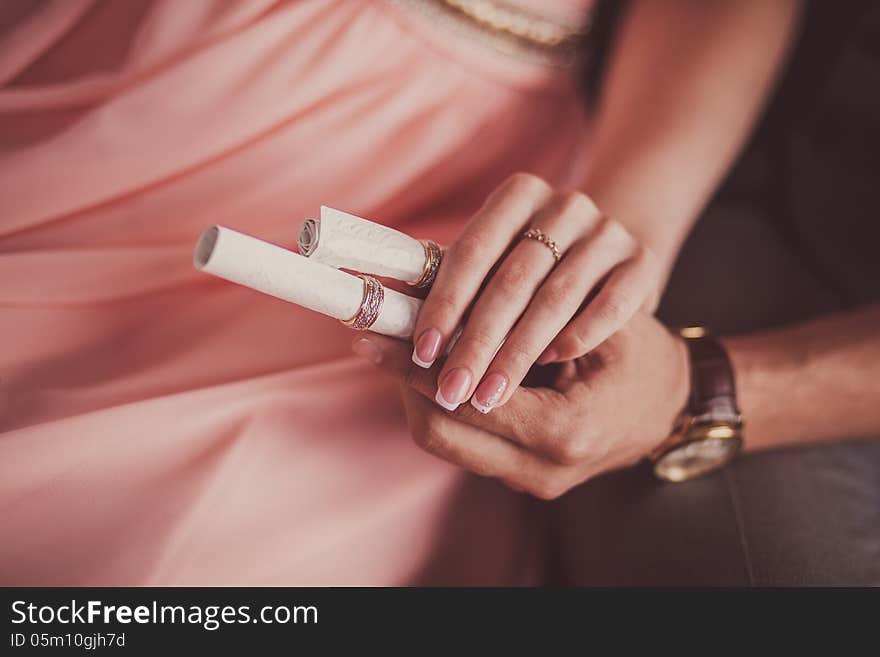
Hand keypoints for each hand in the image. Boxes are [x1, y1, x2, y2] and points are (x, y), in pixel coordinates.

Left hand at [353, 313, 688, 498]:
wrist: (676, 407)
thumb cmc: (640, 354)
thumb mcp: (592, 321)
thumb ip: (527, 310)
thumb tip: (446, 274)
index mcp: (567, 430)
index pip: (467, 399)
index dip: (417, 365)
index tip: (378, 331)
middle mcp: (546, 469)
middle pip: (442, 433)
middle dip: (404, 381)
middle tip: (376, 339)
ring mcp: (537, 482)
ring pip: (447, 443)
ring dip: (416, 394)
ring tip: (395, 351)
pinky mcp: (529, 479)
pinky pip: (467, 446)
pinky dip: (441, 409)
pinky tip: (427, 377)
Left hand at [410, 172, 660, 413]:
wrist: (616, 267)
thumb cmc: (537, 275)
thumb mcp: (499, 266)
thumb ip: (457, 280)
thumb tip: (391, 310)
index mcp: (520, 193)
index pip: (474, 249)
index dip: (445, 303)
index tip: (422, 350)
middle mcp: (569, 204)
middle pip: (512, 279)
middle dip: (476, 342)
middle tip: (451, 388)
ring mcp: (611, 232)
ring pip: (558, 296)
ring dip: (518, 351)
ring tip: (488, 393)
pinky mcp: (644, 262)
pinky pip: (612, 303)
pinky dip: (580, 333)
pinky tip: (552, 363)